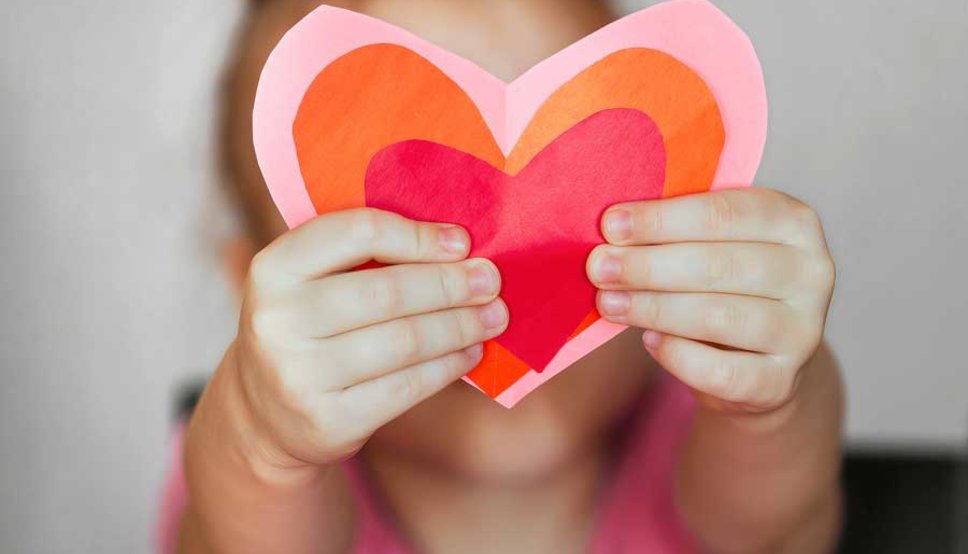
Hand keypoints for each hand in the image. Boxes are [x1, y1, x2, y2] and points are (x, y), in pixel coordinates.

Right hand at [231, 208, 507, 471]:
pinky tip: (470, 352)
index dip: (418, 236)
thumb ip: (366, 255)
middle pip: (388, 291)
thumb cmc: (309, 327)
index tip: (461, 243)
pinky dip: (448, 365)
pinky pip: (408, 386)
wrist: (265, 414)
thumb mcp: (311, 281)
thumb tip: (460, 247)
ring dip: (460, 326)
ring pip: (405, 341)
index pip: (358, 233)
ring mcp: (300, 375)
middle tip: (492, 281)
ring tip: (494, 317)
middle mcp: (278, 320)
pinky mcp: (328, 420)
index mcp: (273, 267)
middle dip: (451, 285)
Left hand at [587, 188, 834, 412]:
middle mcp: (812, 273)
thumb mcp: (711, 244)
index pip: (725, 213)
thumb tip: (610, 229)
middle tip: (599, 267)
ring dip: (654, 308)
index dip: (662, 219)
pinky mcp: (781, 381)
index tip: (611, 225)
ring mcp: (803, 331)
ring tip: (608, 302)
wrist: (756, 360)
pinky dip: (678, 355)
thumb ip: (674, 231)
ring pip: (719, 316)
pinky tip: (648, 340)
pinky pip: (722, 370)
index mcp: (793, 221)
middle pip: (719, 265)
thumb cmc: (721, 284)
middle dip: (649, 265)